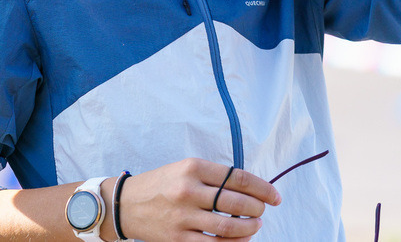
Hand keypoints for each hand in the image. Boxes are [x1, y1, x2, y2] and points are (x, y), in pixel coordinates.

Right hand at [115, 158, 280, 240]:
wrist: (125, 205)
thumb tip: (250, 189)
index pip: (237, 177)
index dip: (262, 188)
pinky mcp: (178, 239)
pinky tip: (242, 240)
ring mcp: (183, 216)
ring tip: (255, 225)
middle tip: (262, 211)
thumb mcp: (183, 169)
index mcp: (192, 167)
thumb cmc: (160, 185)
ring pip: (230, 227)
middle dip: (258, 209)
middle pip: (237, 203)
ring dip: (250, 228)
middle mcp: (187, 190)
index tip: (275, 196)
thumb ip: (213, 176)